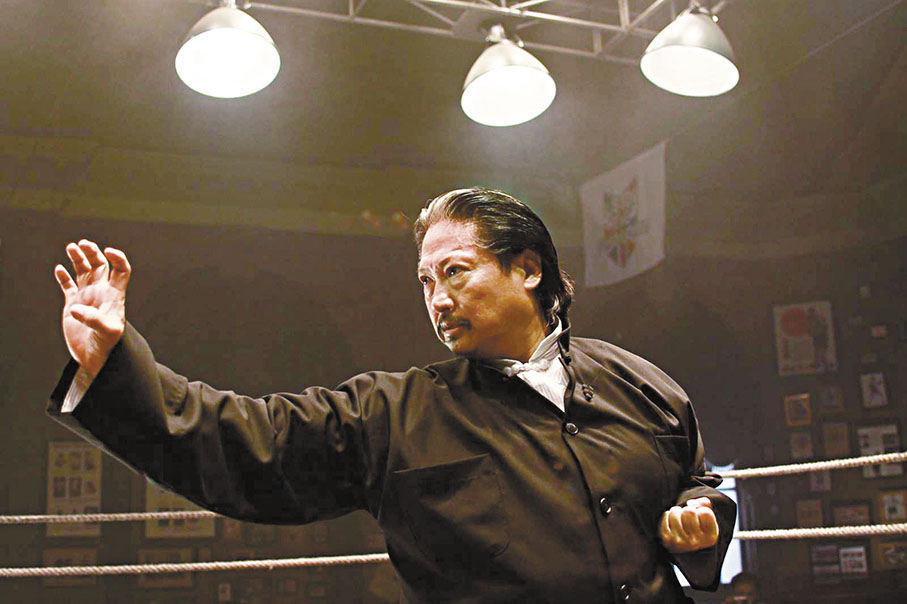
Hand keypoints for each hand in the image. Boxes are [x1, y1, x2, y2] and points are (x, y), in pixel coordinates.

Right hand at [54, 240, 131, 377]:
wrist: (96, 358)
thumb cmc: (108, 345)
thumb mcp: (107, 331)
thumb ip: (93, 319)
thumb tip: (76, 308)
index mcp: (114, 294)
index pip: (121, 270)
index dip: (118, 258)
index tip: (108, 251)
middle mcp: (101, 292)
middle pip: (100, 265)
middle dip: (93, 252)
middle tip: (82, 244)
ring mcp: (86, 297)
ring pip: (83, 271)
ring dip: (78, 258)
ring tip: (71, 247)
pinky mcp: (72, 304)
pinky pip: (68, 285)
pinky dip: (63, 276)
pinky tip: (59, 269)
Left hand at [658, 497, 718, 553]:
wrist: (685, 551)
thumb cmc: (698, 529)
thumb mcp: (708, 519)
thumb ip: (705, 505)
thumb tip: (690, 503)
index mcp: (710, 538)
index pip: (705, 513)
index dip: (701, 510)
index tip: (699, 517)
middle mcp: (696, 542)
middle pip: (689, 511)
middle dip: (688, 510)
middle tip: (688, 517)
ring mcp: (680, 541)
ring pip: (675, 511)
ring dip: (677, 511)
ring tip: (680, 518)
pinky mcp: (667, 539)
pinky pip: (666, 515)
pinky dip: (668, 515)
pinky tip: (672, 522)